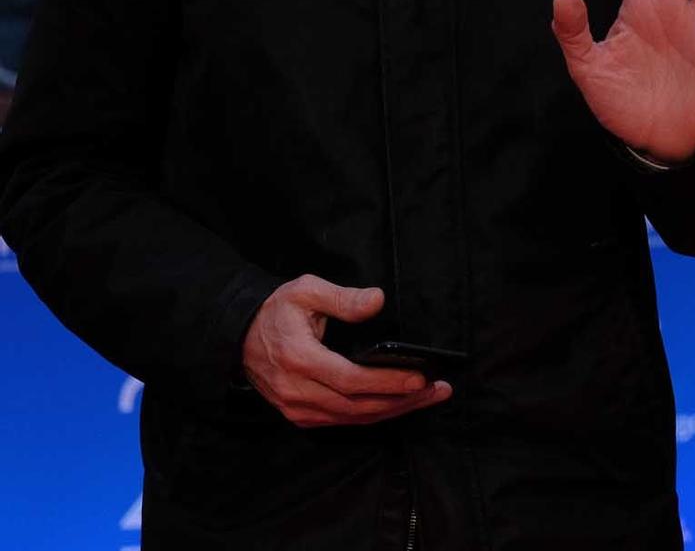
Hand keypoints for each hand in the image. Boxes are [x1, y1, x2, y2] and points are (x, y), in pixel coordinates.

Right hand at [241, 275, 447, 428]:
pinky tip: (398, 406)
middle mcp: (297, 391)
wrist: (239, 337)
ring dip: (394, 411)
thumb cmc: (276, 311)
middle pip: (358, 405)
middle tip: (438, 390)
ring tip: (427, 398)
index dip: (387, 382)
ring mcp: (296, 408)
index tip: (420, 378)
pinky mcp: (299, 415)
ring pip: (353, 418)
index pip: (351, 380)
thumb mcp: (305, 291)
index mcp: (299, 359)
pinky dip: (372, 415)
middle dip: (402, 400)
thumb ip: (343, 297)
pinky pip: (341, 421)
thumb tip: (377, 301)